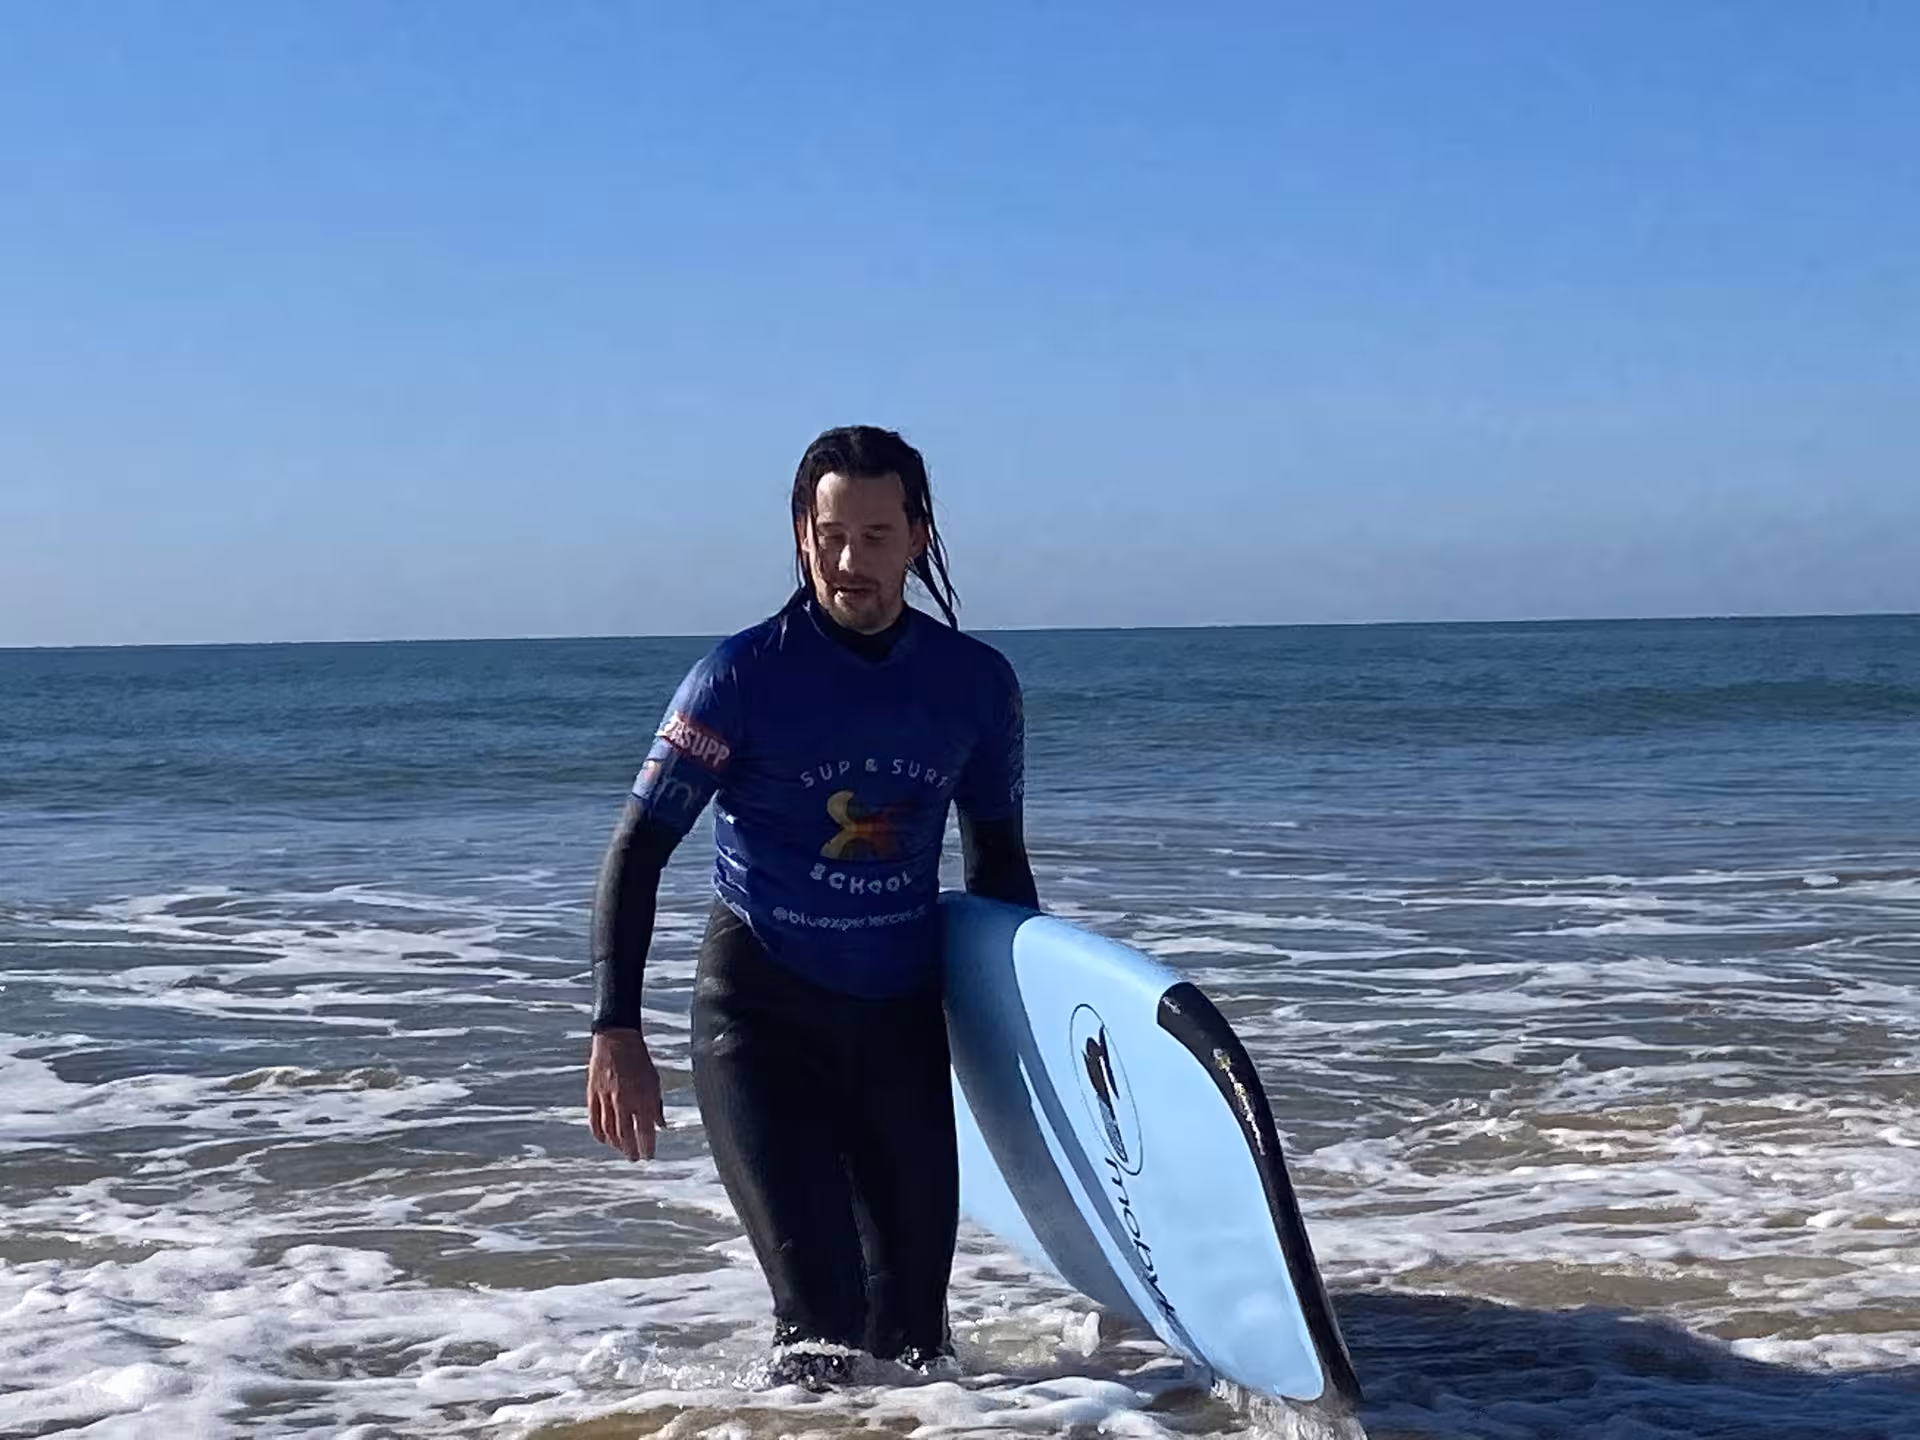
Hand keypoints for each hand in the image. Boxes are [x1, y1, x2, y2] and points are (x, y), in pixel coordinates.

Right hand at [586, 1028, 666, 1160]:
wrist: (616, 1040)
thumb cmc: (638, 1059)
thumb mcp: (654, 1081)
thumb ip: (657, 1105)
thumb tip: (661, 1126)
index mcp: (642, 1097)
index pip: (645, 1131)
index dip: (648, 1147)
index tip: (649, 1156)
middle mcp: (623, 1101)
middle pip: (625, 1136)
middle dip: (631, 1150)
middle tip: (634, 1158)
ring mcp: (606, 1098)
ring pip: (609, 1131)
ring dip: (616, 1145)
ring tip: (622, 1150)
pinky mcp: (593, 1094)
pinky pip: (594, 1120)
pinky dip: (599, 1133)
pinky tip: (604, 1140)